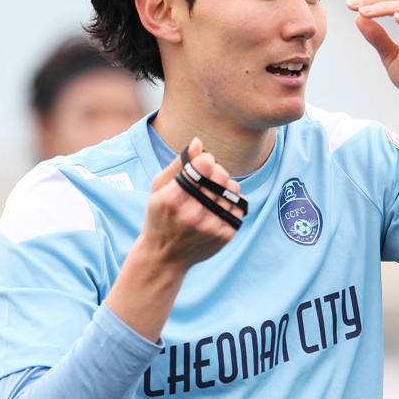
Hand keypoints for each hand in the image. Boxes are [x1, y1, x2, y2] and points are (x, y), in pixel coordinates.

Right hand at [141, 137, 243, 269]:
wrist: (165, 256)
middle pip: (221, 175)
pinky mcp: (225, 236)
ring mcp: (210, 227)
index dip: (206, 160)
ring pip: (233, 189)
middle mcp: (192, 214)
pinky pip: (239, 206)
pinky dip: (232, 202)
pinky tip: (218, 207)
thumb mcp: (159, 188)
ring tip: (211, 195)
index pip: (205, 165)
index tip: (201, 166)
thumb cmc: (160, 216)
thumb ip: (179, 164)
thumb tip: (198, 142)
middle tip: (206, 180)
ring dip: (225, 187)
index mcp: (172, 198)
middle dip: (216, 172)